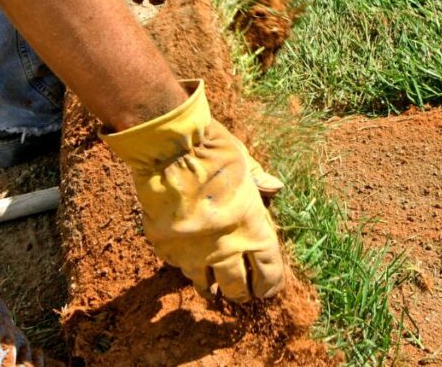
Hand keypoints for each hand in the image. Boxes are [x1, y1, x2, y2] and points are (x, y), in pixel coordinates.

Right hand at [100, 80, 284, 301]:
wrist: (170, 149)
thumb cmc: (213, 151)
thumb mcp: (244, 162)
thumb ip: (258, 180)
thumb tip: (275, 187)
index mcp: (253, 229)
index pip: (268, 271)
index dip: (269, 284)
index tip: (267, 289)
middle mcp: (226, 248)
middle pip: (237, 287)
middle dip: (240, 292)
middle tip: (240, 293)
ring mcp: (193, 251)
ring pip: (203, 283)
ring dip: (209, 286)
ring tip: (210, 289)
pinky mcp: (166, 246)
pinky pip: (176, 264)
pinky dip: (181, 263)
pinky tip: (183, 259)